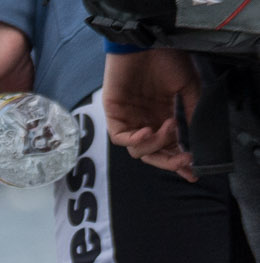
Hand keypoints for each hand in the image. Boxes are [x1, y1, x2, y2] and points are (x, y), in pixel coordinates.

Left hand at [105, 46, 200, 180]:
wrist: (147, 42)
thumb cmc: (166, 60)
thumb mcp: (187, 86)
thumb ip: (191, 111)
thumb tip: (196, 137)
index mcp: (161, 116)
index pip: (168, 147)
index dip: (178, 161)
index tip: (193, 173)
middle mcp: (144, 121)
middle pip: (151, 154)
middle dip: (168, 161)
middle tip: (184, 160)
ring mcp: (128, 119)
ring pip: (137, 150)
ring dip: (157, 144)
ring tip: (169, 127)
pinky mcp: (113, 114)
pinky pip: (120, 137)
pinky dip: (135, 140)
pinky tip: (148, 132)